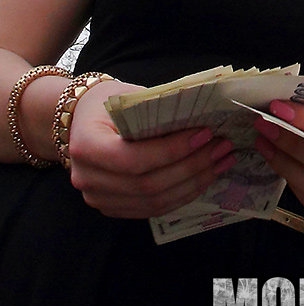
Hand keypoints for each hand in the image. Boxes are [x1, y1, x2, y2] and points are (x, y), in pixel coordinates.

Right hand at [67, 81, 236, 217]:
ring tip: (221, 161)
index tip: (205, 134)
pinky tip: (205, 176)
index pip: (133, 159)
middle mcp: (87, 178)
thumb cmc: (106, 103)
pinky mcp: (113, 208)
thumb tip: (203, 119)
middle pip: (148, 185)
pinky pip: (153, 208)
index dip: (172, 151)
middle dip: (192, 167)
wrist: (79, 121)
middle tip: (222, 147)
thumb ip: (158, 110)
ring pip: (154, 202)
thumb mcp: (128, 97)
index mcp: (86, 146)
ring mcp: (98, 198)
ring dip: (194, 183)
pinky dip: (183, 194)